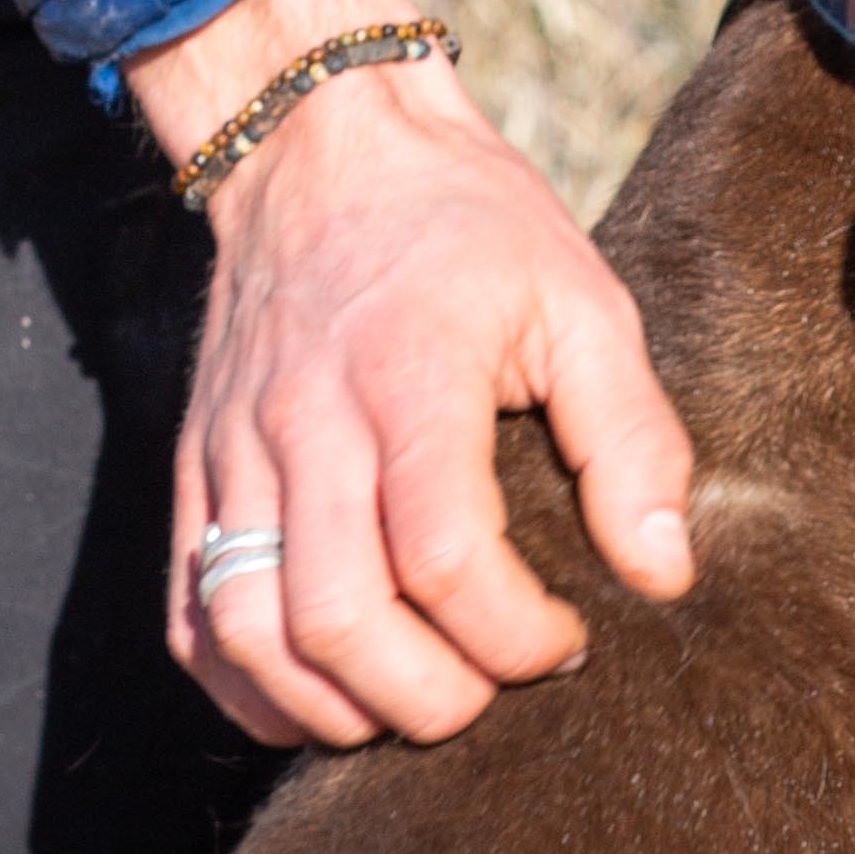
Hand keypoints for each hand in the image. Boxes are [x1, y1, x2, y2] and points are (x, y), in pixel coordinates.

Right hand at [128, 0, 694, 748]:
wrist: (320, 143)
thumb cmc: (468, 231)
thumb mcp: (584, 303)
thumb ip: (632, 440)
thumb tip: (664, 575)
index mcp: (408, 376)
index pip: (445, 557)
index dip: (514, 635)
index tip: (566, 641)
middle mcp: (304, 423)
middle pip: (338, 619)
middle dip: (430, 697)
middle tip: (492, 691)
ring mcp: (233, 453)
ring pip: (251, 634)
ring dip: (334, 710)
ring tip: (413, 705)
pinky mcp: (193, 473)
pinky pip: (190, 618)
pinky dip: (247, 689)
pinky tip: (318, 703)